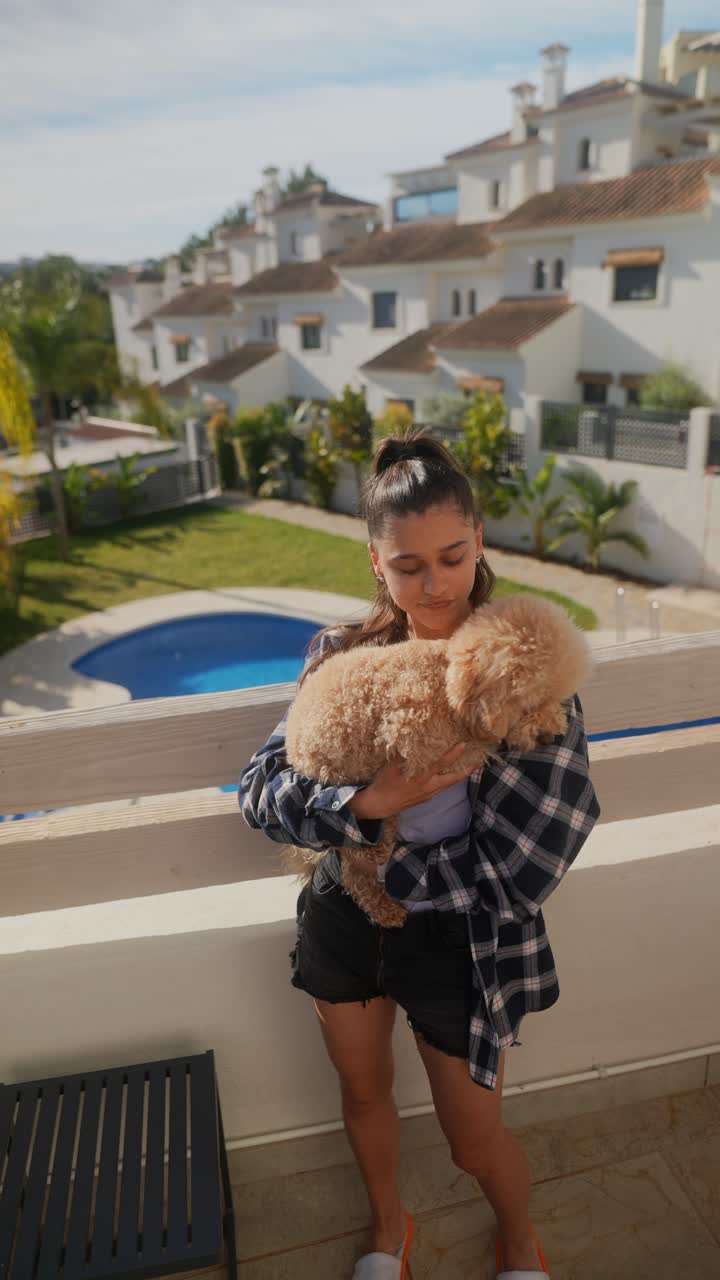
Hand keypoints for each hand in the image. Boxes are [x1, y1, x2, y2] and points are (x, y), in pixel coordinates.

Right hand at [349, 743, 471, 822]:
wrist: (380, 804)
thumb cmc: (384, 782)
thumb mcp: (391, 765)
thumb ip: (404, 753)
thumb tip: (412, 738)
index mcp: (421, 777)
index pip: (441, 764)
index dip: (453, 754)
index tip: (464, 744)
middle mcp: (428, 787)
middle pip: (453, 778)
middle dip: (466, 770)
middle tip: (478, 762)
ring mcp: (429, 794)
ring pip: (447, 784)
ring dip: (457, 775)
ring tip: (466, 766)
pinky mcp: (426, 798)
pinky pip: (439, 788)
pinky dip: (445, 780)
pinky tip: (445, 775)